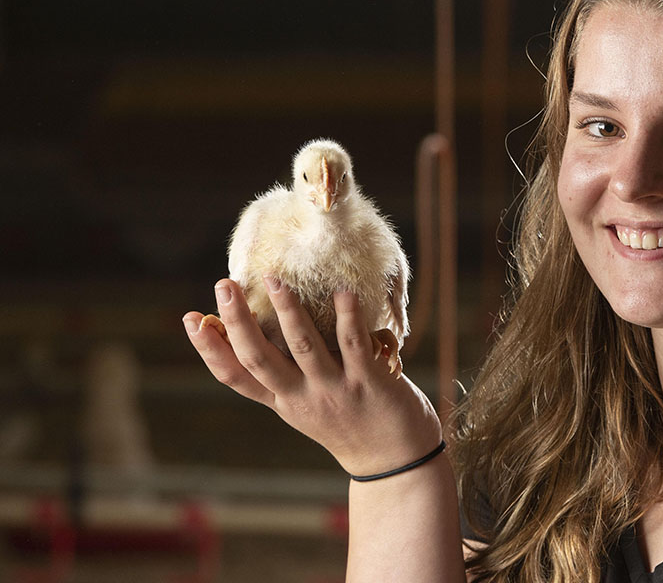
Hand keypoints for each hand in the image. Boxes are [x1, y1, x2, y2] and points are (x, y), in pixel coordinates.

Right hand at [182, 277, 441, 475]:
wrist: (396, 460)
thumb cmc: (349, 421)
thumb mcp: (306, 405)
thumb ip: (287, 374)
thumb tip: (265, 325)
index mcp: (283, 401)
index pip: (235, 377)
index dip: (209, 349)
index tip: (190, 318)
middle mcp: (302, 398)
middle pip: (259, 358)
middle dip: (238, 321)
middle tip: (225, 284)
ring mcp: (334, 390)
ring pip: (304, 347)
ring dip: (288, 312)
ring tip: (276, 280)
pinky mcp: (369, 383)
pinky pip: (354, 345)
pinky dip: (347, 317)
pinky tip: (343, 291)